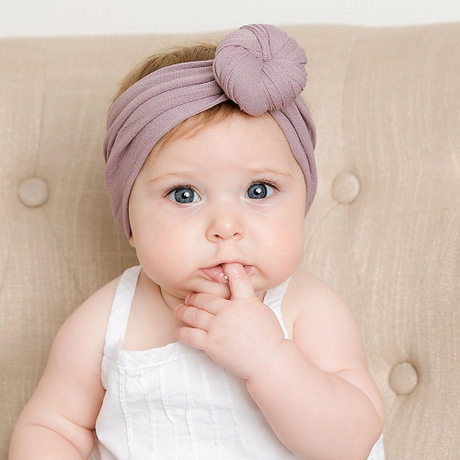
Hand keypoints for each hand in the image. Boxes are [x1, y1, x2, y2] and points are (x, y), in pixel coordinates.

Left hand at [174, 263, 284, 379]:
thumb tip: (237, 289)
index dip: (230, 268)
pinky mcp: (212, 345)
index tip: (223, 263)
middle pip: (206, 299)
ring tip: (179, 310)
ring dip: (184, 311)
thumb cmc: (269, 338)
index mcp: (246, 302)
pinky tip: (179, 330)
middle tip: (190, 297)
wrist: (269, 362)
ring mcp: (219, 328)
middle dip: (196, 297)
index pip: (237, 279)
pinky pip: (191, 336)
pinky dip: (182, 332)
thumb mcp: (262, 311)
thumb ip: (247, 299)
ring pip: (195, 315)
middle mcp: (230, 312)